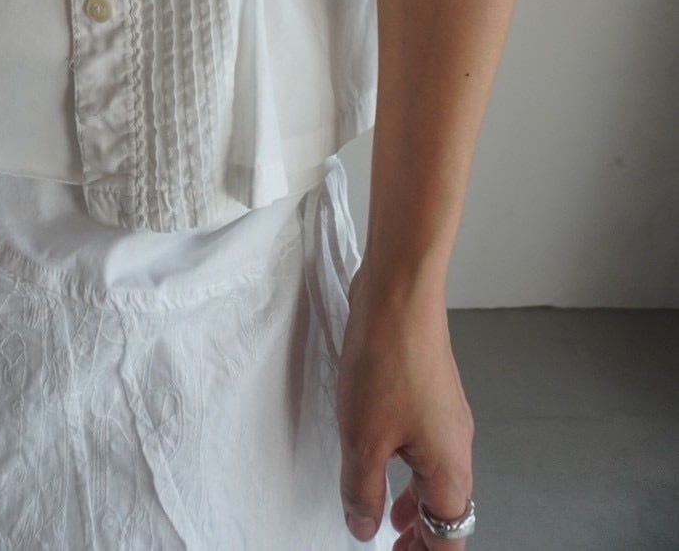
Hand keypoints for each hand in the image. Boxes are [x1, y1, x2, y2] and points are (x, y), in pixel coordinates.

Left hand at [337, 261, 474, 548]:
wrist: (399, 295)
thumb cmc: (386, 363)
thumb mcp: (363, 440)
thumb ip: (363, 492)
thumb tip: (365, 528)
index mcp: (449, 469)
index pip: (448, 537)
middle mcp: (457, 446)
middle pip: (448, 512)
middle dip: (421, 537)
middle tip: (394, 550)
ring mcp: (447, 417)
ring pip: (437, 479)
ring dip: (414, 504)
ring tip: (388, 520)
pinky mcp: (432, 392)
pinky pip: (427, 448)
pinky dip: (409, 470)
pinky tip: (383, 461)